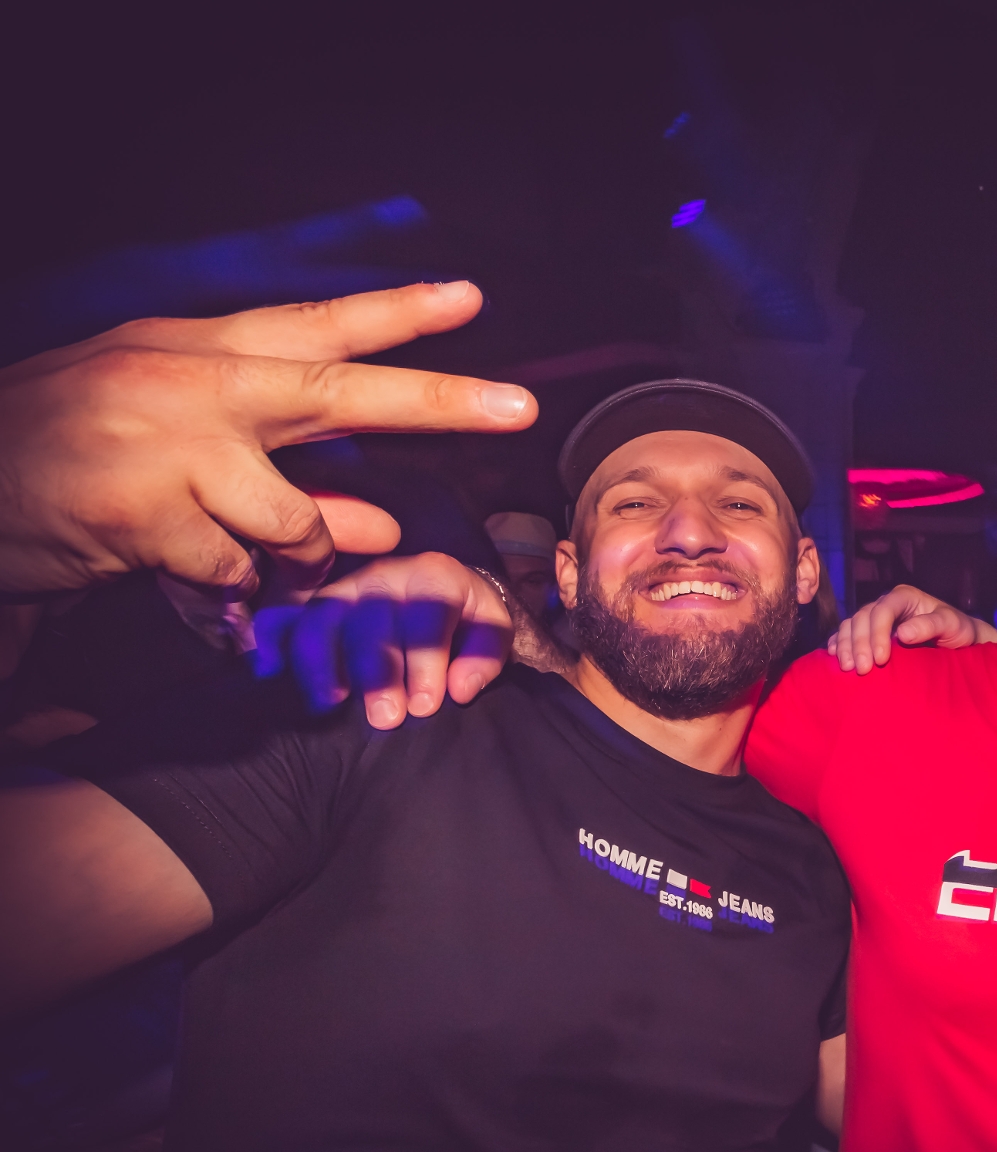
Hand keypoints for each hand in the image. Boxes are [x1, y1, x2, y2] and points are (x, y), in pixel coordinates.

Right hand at [0, 282, 536, 598]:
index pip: (311, 323)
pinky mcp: (146, 514)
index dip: (394, 313)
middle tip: (520, 408)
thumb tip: (380, 516)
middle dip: (437, 399)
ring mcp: (168, 446)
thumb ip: (275, 468)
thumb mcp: (166, 436)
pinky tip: (189, 585)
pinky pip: (234, 573)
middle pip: (339, 389)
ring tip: (258, 564)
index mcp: (191, 351)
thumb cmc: (64, 458)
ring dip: (296, 557)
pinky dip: (224, 594)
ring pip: (294, 516)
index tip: (471, 299)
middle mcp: (188, 384)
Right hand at [254, 552, 512, 728]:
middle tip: (385, 719)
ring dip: (322, 664)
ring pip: (323, 619)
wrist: (440, 595)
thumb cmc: (466, 621)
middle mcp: (384, 575)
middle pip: (371, 621)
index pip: (427, 613)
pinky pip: (282, 617)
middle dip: (378, 672)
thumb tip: (461, 689)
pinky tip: (271, 672)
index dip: (425, 661)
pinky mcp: (312, 605)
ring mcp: (343, 588)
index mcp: (434, 575)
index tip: (426, 707)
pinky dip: (271, 641)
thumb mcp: (492, 631)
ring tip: (330, 706)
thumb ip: (485, 657)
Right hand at [827, 583, 996, 673]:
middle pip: (862, 618)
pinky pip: (845, 635)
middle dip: (859, 643)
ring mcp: (874, 618)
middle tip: (862, 670)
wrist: (956, 642)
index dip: (878, 633)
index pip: (883, 610)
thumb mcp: (952, 625)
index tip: (881, 659)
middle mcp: (886, 604)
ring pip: (850, 625)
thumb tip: (902, 633)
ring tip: (847, 668)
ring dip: (845, 646)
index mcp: (904, 597)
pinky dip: (839, 645)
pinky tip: (836, 658)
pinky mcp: (868, 633)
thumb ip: (930, 625)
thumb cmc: (958, 631)